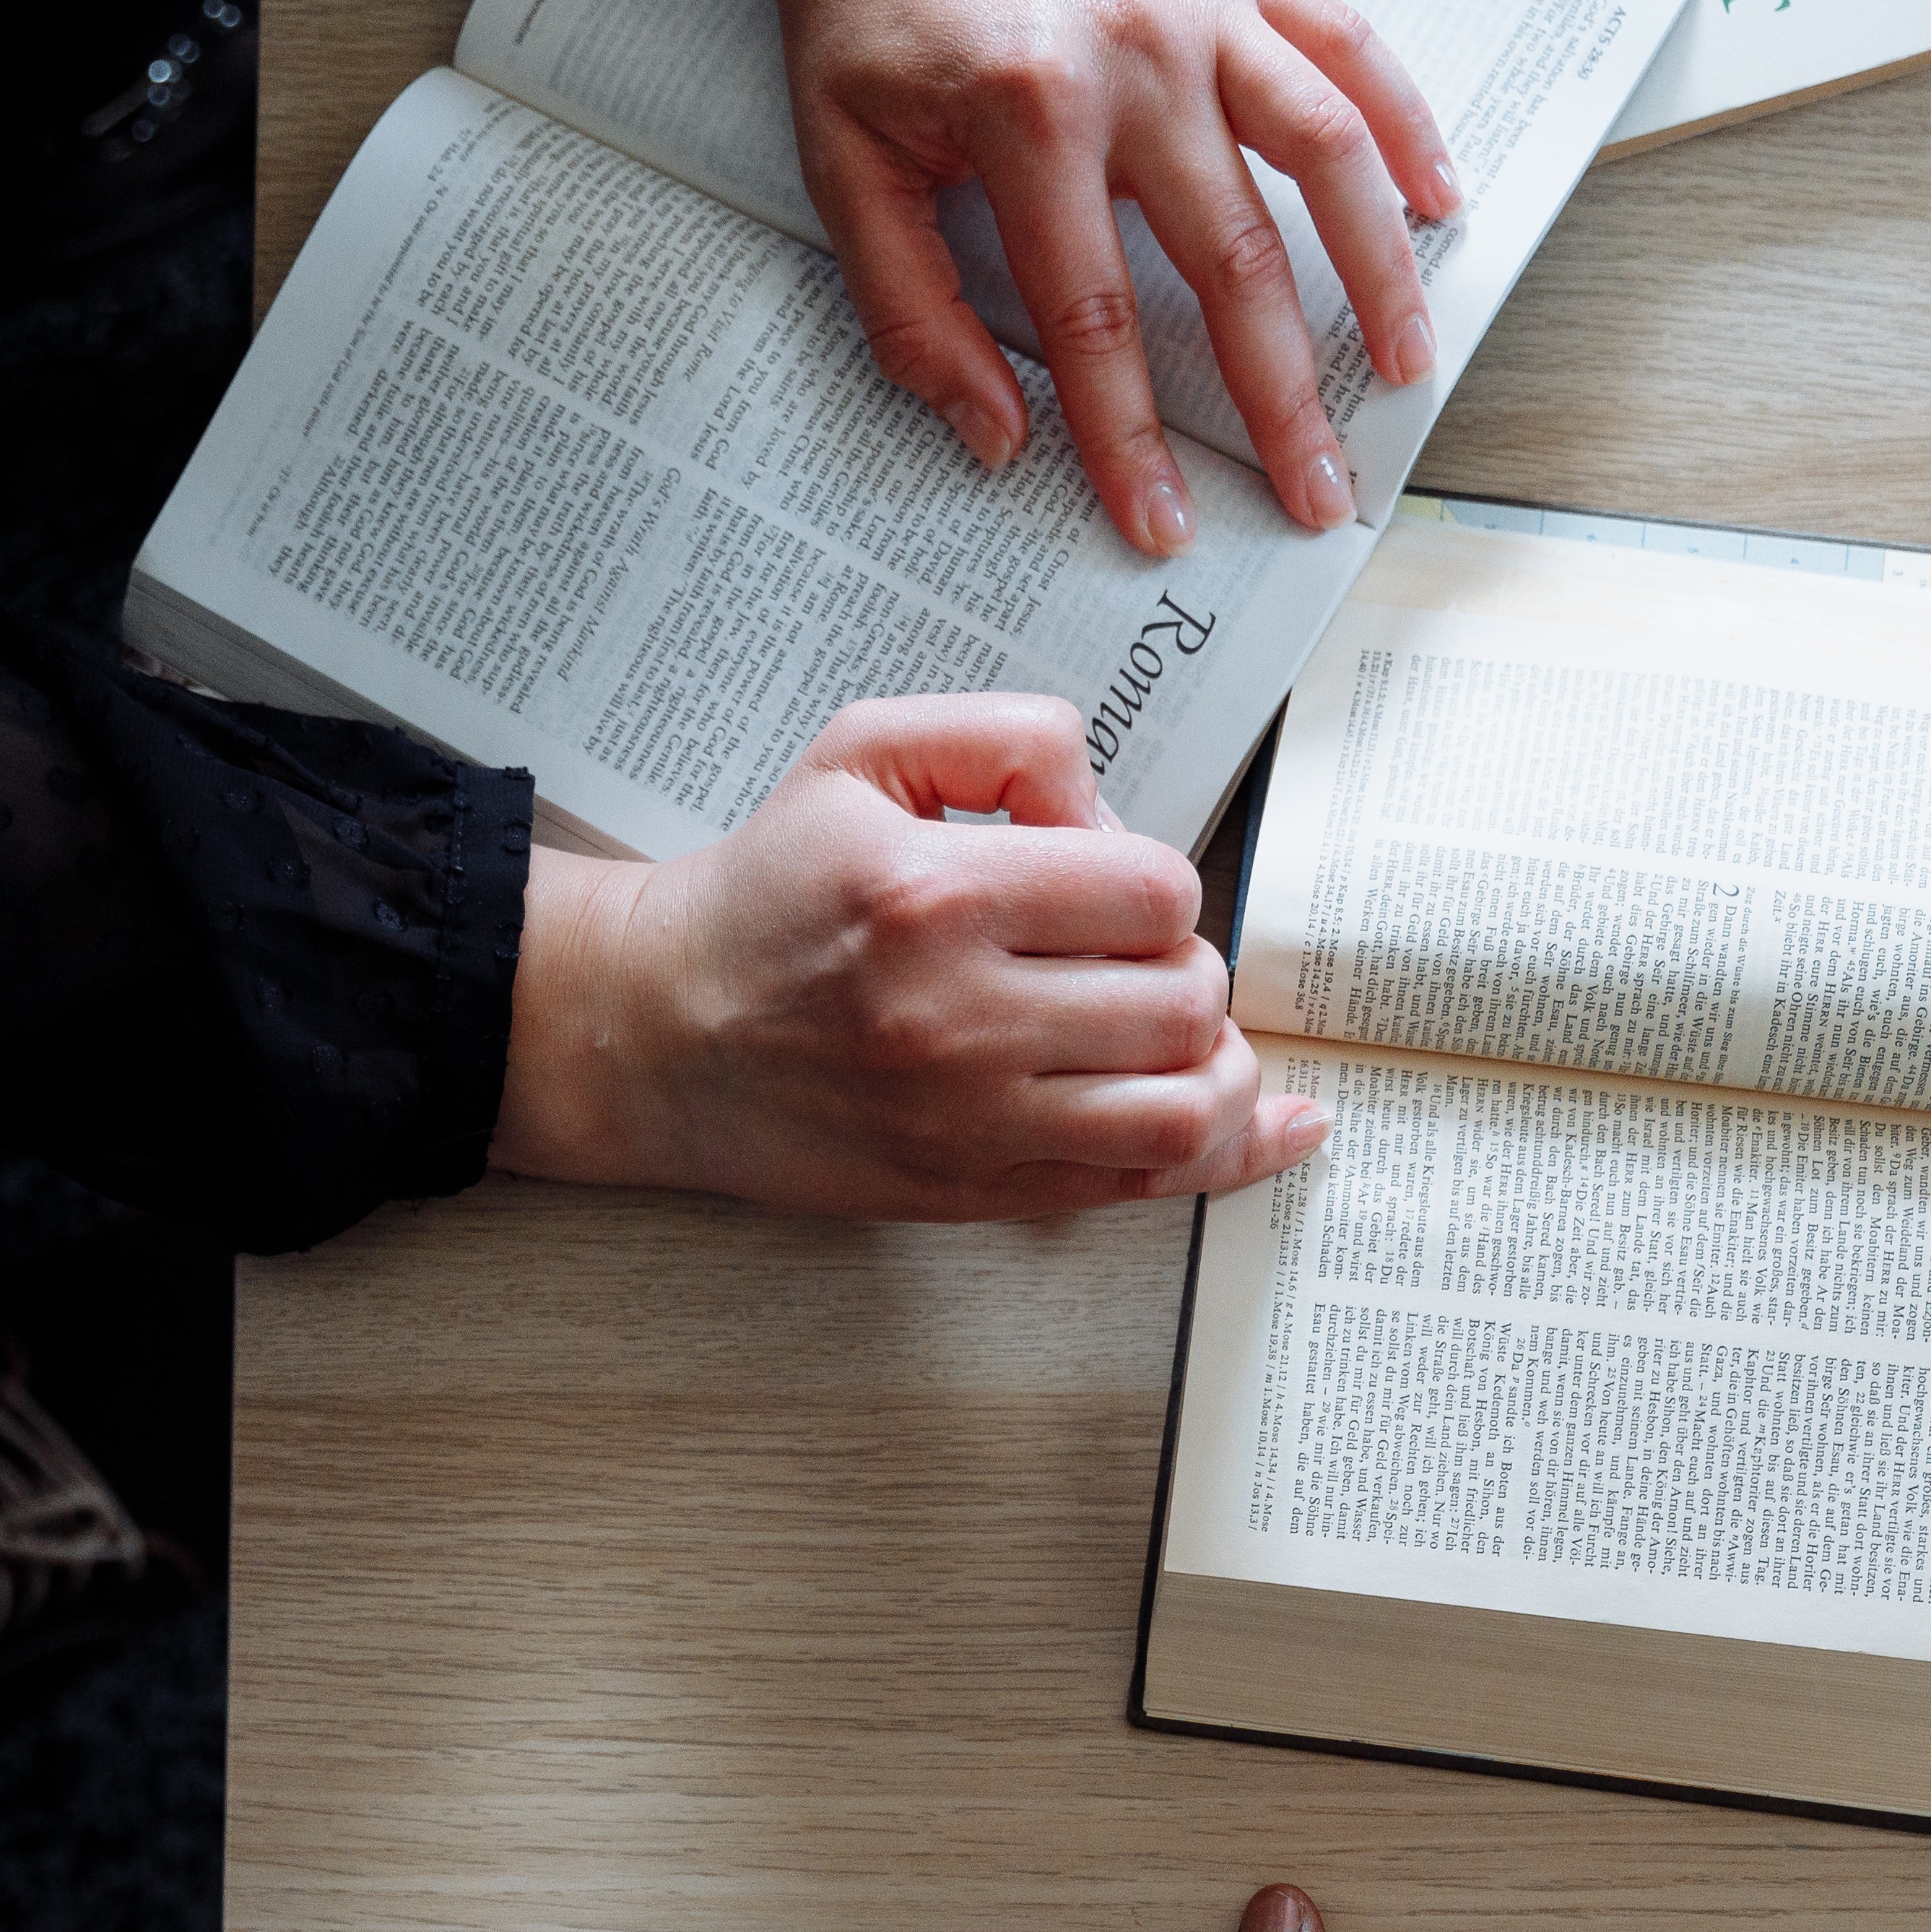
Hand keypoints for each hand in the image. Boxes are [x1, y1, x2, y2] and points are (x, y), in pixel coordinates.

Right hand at [495, 694, 1328, 1218]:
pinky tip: (1269, 1122)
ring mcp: (968, 1120)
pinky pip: (1140, 1187)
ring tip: (1183, 1035)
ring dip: (1213, 1064)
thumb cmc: (768, 891)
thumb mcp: (861, 753)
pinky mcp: (971, 1191)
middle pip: (1183, 996)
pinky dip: (1224, 1153)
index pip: (1152, 889)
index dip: (1154, 880)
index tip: (1105, 886)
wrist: (661, 1031)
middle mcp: (957, 1017)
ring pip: (1182, 1107)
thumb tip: (1109, 808)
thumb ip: (1004, 740)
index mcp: (937, 894)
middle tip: (1132, 958)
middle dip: (1185, 965)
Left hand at [741, 0, 1459, 550]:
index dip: (1131, 437)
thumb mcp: (845, 164)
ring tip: (1404, 364)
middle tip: (1315, 489)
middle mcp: (1133, 59)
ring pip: (1323, 152)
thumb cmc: (871, 5)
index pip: (1096, 320)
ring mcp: (1198, 6)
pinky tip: (1436, 199)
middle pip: (1232, 260)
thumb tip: (992, 432)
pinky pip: (1344, 41)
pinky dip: (1403, 121)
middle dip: (1281, 397)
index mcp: (1029, 115)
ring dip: (1376, 270)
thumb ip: (910, 309)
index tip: (1161, 518)